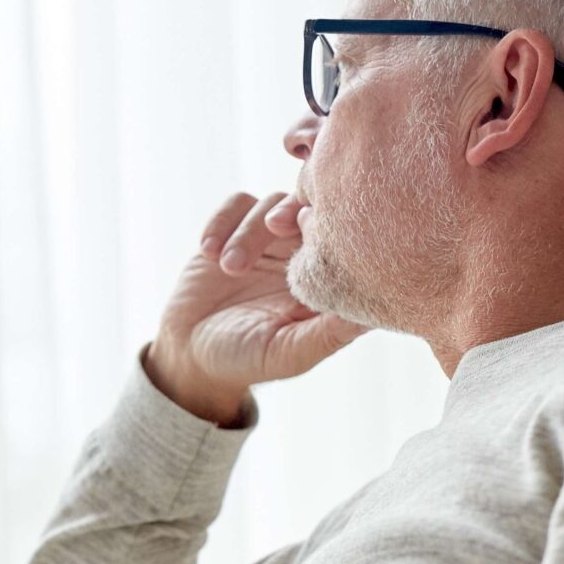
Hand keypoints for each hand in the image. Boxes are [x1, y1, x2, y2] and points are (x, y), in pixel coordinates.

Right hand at [148, 187, 369, 424]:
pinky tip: (208, 252)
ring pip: (270, 205)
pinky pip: (236, 204)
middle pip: (308, 209)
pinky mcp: (233, 231)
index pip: (341, 238)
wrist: (192, 354)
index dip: (328, 228)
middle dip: (291, 211)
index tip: (306, 236)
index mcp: (323, 280)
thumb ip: (327, 334)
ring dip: (247, 231)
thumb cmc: (247, 359)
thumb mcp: (289, 353)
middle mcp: (300, 254)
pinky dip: (221, 222)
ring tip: (228, 268)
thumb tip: (372, 317)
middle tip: (273, 226)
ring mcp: (267, 240)